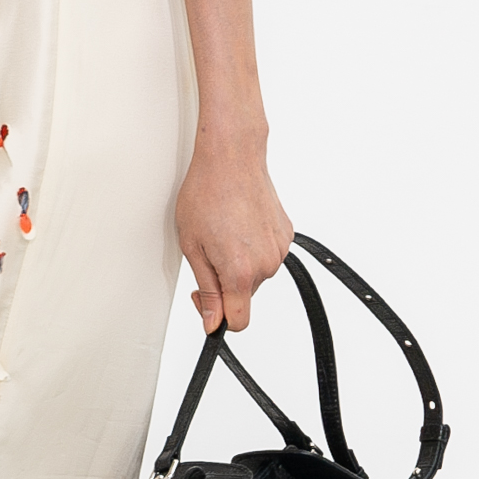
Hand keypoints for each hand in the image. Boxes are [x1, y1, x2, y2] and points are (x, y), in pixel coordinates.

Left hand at [175, 139, 293, 333]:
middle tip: (207, 253)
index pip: (238, 321)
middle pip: (244, 295)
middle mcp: (266, 264)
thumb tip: (213, 321)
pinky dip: (252, 248)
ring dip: (239, 264)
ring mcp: (279, 250)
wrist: (232, 157)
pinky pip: (266, 255)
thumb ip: (207, 289)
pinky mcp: (286, 236)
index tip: (207, 303)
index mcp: (240, 272)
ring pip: (255, 275)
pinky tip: (238, 225)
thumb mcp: (193, 247)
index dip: (219, 318)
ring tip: (223, 233)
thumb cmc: (207, 193)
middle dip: (225, 283)